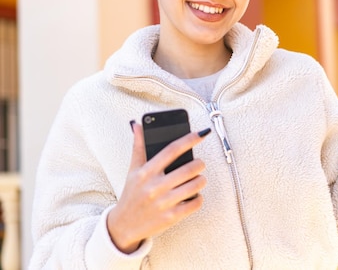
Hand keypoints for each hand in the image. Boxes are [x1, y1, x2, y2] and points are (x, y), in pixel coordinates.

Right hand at [107, 122, 208, 252]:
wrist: (124, 225)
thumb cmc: (131, 194)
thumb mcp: (133, 170)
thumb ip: (138, 147)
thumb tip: (138, 125)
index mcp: (146, 172)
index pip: (171, 150)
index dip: (189, 139)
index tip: (201, 134)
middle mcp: (155, 187)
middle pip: (189, 168)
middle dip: (199, 164)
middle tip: (199, 164)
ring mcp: (163, 203)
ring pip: (195, 185)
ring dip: (201, 179)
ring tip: (197, 178)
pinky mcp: (171, 217)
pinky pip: (195, 203)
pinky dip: (198, 197)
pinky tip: (193, 195)